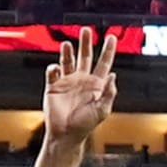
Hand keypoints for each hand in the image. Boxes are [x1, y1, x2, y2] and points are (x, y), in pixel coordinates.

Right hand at [43, 27, 116, 145]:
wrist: (65, 135)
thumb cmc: (84, 126)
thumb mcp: (102, 111)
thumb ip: (109, 93)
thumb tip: (113, 76)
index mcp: (95, 86)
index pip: (103, 64)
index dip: (108, 51)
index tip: (111, 37)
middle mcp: (82, 81)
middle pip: (85, 57)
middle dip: (86, 43)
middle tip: (86, 30)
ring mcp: (68, 83)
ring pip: (68, 61)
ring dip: (68, 51)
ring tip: (68, 44)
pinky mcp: (54, 86)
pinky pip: (53, 71)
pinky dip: (53, 67)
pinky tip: (56, 69)